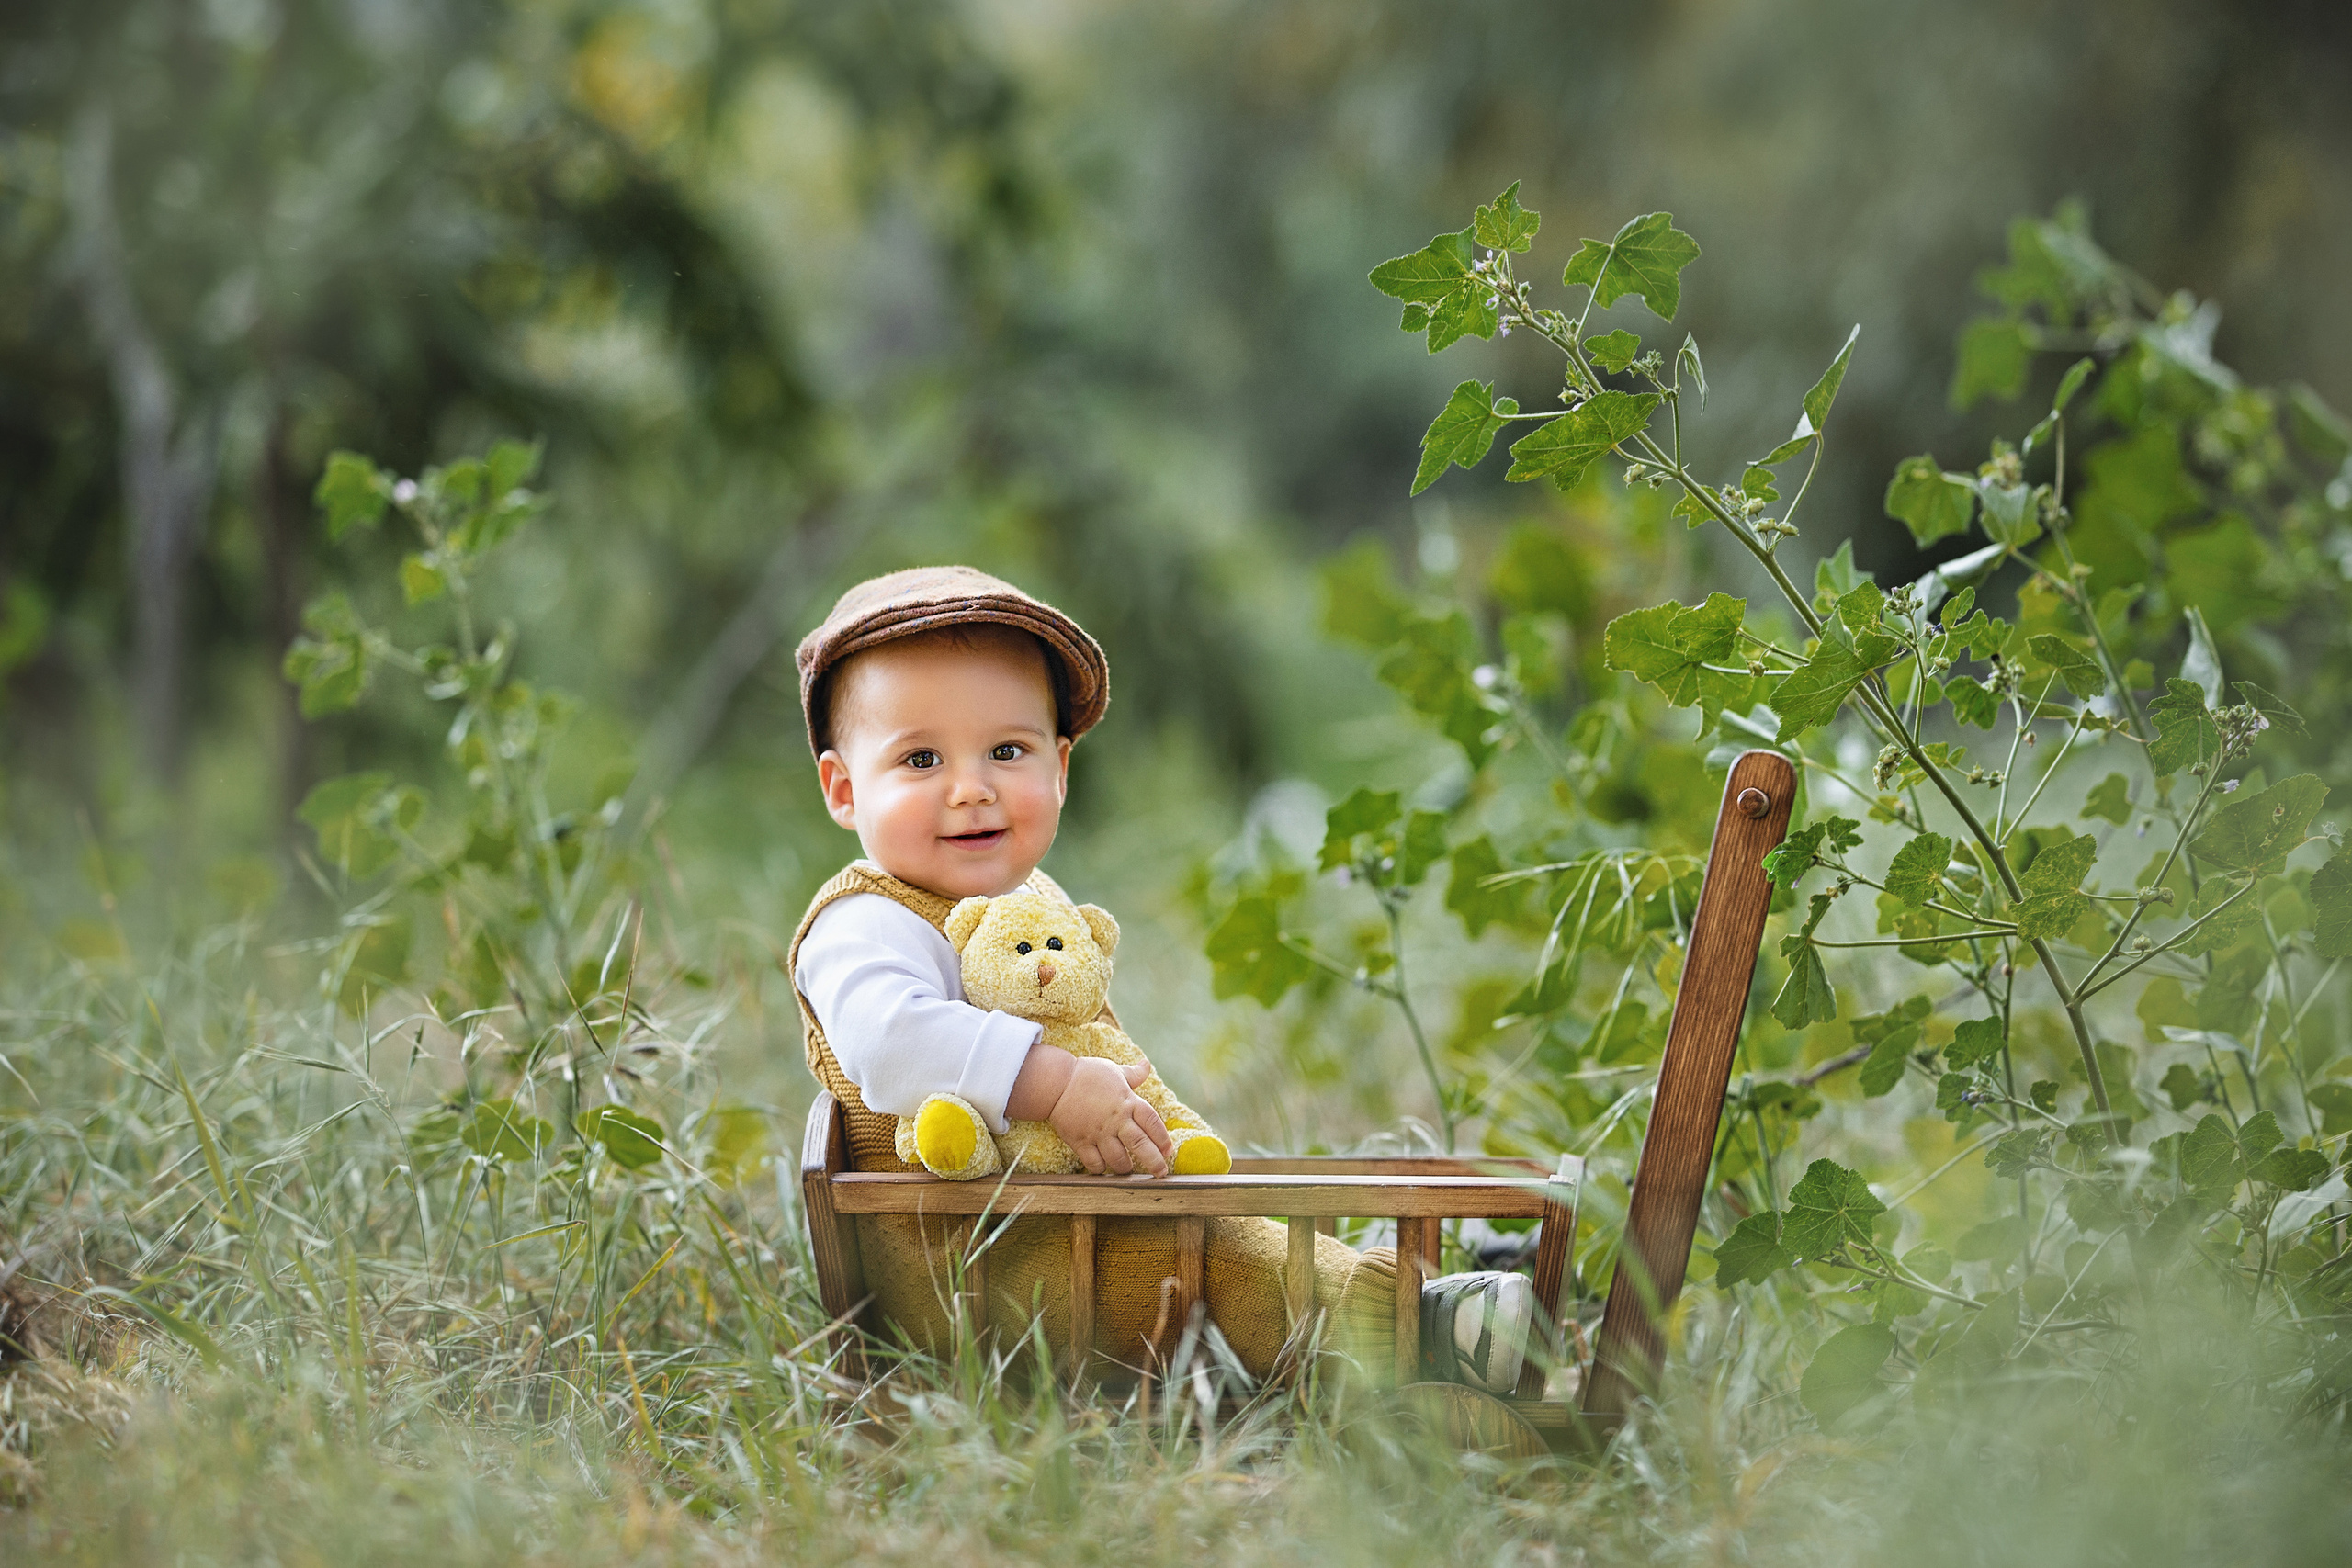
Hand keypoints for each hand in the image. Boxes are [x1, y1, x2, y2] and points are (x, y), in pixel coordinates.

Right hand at [1049, 1057, 1173, 1175]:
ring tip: (1128, 1170)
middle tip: (1161, 1173)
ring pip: (1118, 1159)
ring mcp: (1098, 1132)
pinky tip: (1103, 1168)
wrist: (1055, 1082)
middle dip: (1154, 1162)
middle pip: (1140, 1145)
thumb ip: (1133, 1074)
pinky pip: (1094, 1163)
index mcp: (1128, 1101)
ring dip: (1126, 1168)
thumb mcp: (1114, 1071)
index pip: (1152, 1122)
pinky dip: (1100, 1169)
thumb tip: (1146, 1064)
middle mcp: (1116, 1119)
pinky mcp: (1080, 1142)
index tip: (1168, 1150)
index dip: (1163, 1137)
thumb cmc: (1086, 1074)